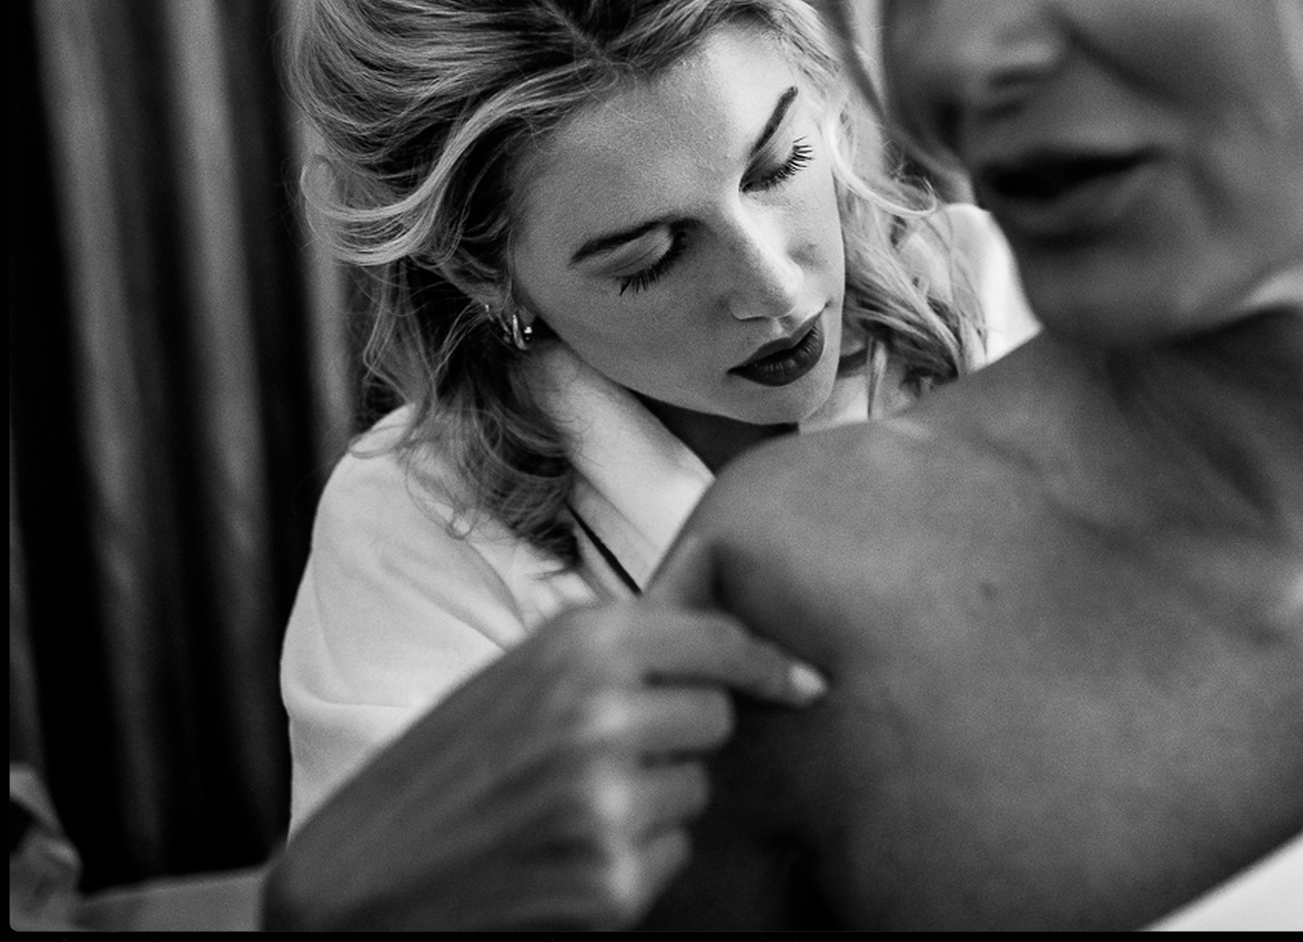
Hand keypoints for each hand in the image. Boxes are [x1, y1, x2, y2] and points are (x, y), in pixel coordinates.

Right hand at [262, 538, 825, 929]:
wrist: (355, 885)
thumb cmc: (446, 767)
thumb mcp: (527, 671)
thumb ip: (632, 626)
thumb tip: (720, 560)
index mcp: (578, 643)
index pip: (718, 639)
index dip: (767, 661)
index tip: (804, 680)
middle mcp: (600, 712)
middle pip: (717, 715)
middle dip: (679, 734)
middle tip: (603, 751)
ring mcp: (609, 800)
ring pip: (698, 787)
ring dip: (655, 797)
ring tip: (569, 803)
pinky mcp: (613, 882)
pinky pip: (674, 852)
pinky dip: (636, 856)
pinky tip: (566, 854)